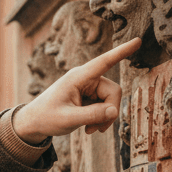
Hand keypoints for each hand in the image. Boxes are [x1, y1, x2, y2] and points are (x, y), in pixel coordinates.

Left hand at [13, 37, 140, 139]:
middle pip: (113, 91)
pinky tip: (88, 128)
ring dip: (104, 117)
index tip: (138, 40)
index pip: (104, 62)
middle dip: (110, 111)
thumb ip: (92, 116)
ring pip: (111, 100)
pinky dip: (100, 118)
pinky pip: (105, 106)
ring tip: (89, 130)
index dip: (122, 52)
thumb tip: (114, 111)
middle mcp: (85, 78)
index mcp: (78, 77)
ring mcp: (88, 87)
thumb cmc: (46, 118)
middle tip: (98, 129)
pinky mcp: (89, 96)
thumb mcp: (68, 120)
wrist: (33, 123)